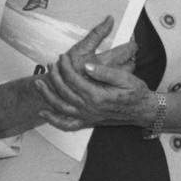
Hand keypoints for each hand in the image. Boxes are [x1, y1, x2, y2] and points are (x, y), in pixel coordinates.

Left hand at [35, 17, 150, 130]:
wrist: (143, 111)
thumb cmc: (136, 92)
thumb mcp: (125, 77)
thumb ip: (105, 71)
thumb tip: (87, 65)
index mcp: (97, 96)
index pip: (73, 79)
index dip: (65, 66)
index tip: (62, 56)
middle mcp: (90, 108)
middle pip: (64, 91)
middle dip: (54, 76)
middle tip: (51, 64)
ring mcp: (87, 117)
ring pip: (61, 107)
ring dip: (47, 95)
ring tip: (38, 83)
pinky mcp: (88, 122)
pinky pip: (66, 125)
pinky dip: (53, 120)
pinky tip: (44, 113)